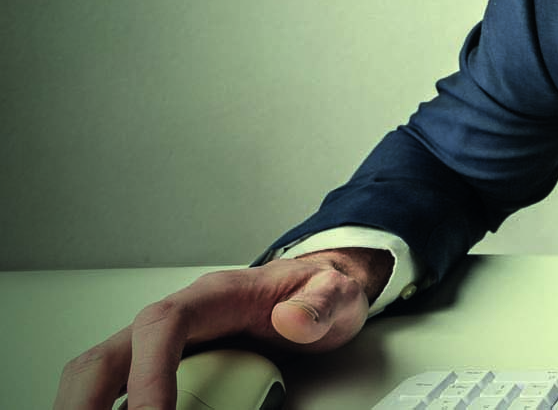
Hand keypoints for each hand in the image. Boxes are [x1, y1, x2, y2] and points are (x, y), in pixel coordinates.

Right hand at [54, 248, 387, 409]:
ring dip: (89, 408)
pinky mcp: (166, 368)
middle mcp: (179, 318)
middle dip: (87, 400)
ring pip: (104, 373)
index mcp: (214, 296)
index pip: (162, 325)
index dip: (148, 372)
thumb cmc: (319, 293)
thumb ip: (319, 305)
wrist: (320, 293)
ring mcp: (166, 345)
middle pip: (108, 354)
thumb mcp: (336, 294)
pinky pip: (123, 391)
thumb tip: (290, 320)